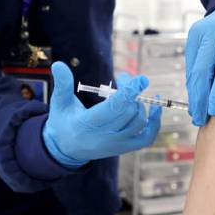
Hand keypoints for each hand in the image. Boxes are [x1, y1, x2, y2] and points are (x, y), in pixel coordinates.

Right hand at [42, 61, 161, 166]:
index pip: (115, 107)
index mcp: (88, 124)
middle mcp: (104, 137)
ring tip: (129, 92)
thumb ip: (62, 84)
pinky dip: (154, 123)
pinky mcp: (124, 148)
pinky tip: (156, 108)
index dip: (130, 92)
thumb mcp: (60, 103)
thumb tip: (58, 64)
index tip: (140, 79)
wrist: (66, 150)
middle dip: (131, 91)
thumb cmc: (63, 121)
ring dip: (139, 103)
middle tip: (123, 78)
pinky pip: (146, 137)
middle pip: (128, 111)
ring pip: (138, 122)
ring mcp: (116, 144)